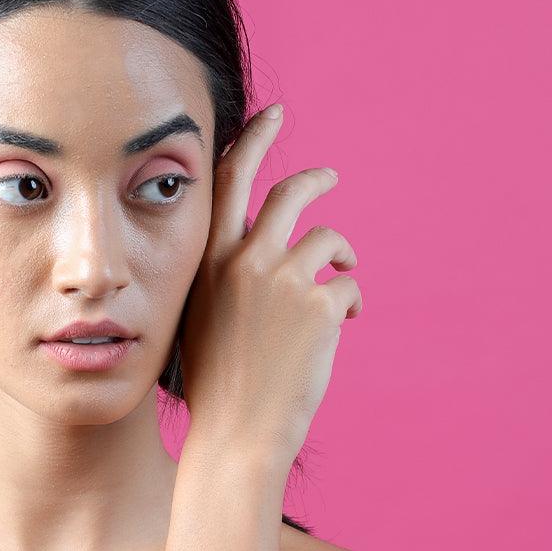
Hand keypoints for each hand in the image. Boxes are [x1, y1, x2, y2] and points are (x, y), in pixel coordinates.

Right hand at [178, 104, 361, 463]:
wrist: (236, 435)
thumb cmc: (215, 389)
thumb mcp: (201, 320)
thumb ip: (225, 282)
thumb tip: (257, 259)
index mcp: (208, 261)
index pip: (230, 180)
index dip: (254, 140)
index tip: (273, 115)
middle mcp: (244, 260)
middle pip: (290, 193)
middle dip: (315, 179)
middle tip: (330, 177)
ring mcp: (284, 279)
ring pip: (329, 240)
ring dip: (342, 254)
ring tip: (345, 274)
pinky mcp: (320, 304)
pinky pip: (348, 287)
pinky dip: (350, 303)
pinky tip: (341, 328)